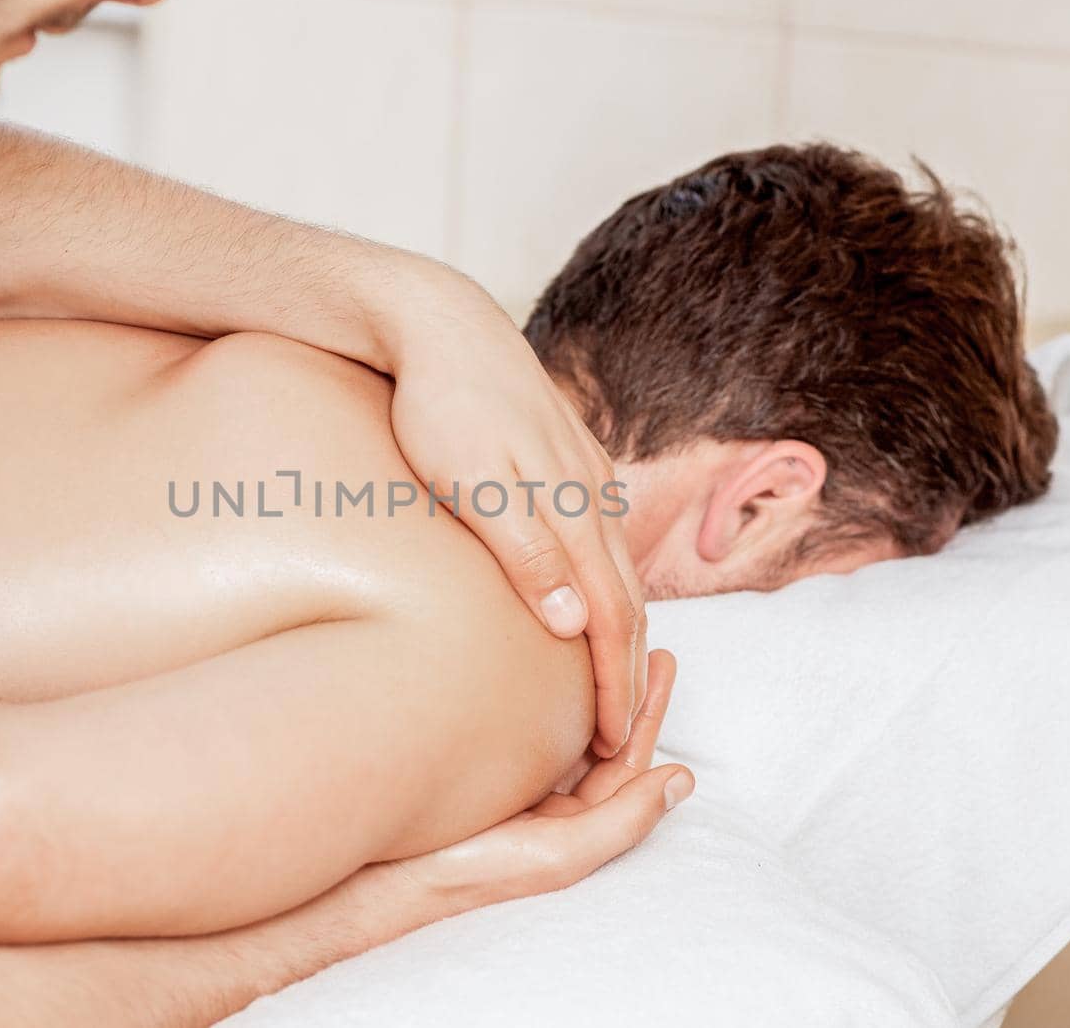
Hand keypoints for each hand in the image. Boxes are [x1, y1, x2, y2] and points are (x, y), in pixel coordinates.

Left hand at [383, 269, 647, 757]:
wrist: (443, 324)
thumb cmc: (443, 406)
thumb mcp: (475, 484)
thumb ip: (527, 552)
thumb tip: (576, 624)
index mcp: (572, 512)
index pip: (610, 620)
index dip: (613, 686)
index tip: (610, 744)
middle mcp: (591, 498)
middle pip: (626, 604)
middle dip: (627, 676)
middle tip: (619, 741)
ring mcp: (584, 478)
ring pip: (619, 573)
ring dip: (622, 637)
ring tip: (613, 687)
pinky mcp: (568, 463)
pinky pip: (603, 542)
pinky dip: (607, 589)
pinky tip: (594, 602)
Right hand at [384, 651, 690, 913]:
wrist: (371, 868)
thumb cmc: (462, 871)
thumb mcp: (554, 853)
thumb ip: (623, 820)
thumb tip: (683, 779)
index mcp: (566, 825)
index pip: (622, 763)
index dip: (647, 711)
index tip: (663, 659)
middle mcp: (539, 800)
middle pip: (594, 734)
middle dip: (620, 687)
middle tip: (641, 635)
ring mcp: (503, 777)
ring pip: (553, 720)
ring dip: (577, 680)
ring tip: (593, 632)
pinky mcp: (466, 757)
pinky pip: (512, 716)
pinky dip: (531, 686)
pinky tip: (530, 650)